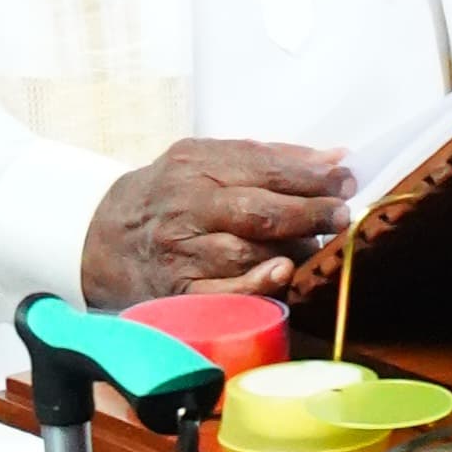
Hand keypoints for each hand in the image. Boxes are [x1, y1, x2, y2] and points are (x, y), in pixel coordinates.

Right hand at [81, 138, 353, 306]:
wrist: (105, 239)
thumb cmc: (171, 195)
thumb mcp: (207, 160)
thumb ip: (271, 157)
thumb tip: (336, 157)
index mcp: (195, 166)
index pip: (262, 167)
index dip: (310, 175)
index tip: (345, 178)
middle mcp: (185, 207)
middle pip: (258, 212)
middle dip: (308, 213)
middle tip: (341, 213)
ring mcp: (180, 253)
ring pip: (246, 253)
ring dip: (292, 249)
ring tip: (318, 243)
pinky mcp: (178, 294)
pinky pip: (225, 293)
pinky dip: (258, 285)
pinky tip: (282, 273)